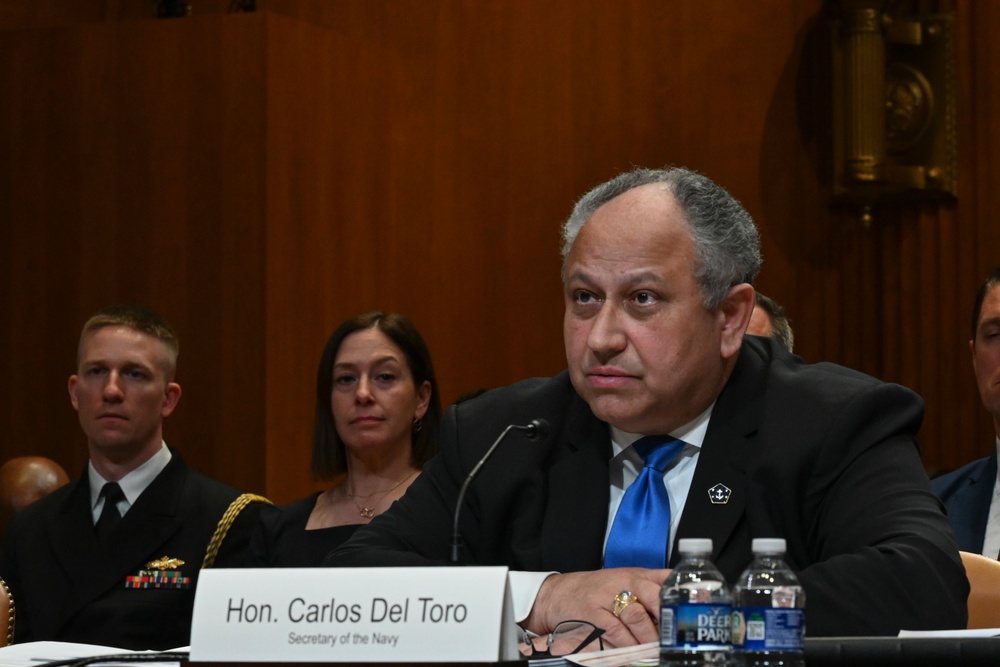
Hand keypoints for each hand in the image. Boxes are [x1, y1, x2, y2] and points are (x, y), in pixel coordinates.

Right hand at [522, 568, 668, 648]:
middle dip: (667, 620)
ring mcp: (607, 597)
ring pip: (637, 617)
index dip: (680, 596)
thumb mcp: (623, 580)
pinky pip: (617, 632)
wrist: (557, 594)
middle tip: (675, 638)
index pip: (664, 579)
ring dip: (650, 638)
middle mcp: (624, 582)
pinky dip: (629, 645)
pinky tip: (635, 652)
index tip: (691, 613)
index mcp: (635, 574)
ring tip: (658, 650)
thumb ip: (649, 587)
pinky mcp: (594, 614)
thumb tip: (678, 605)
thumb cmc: (595, 590)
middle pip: (654, 596)